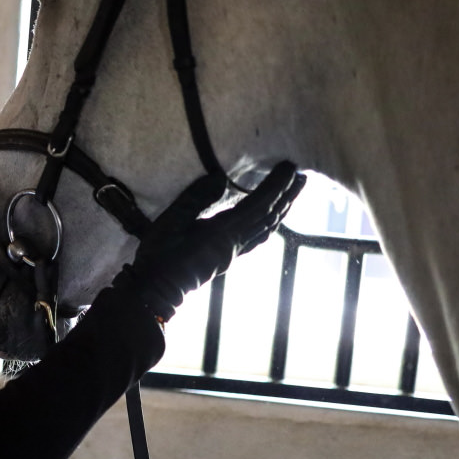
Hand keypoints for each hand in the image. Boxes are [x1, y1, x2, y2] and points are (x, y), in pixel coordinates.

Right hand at [127, 162, 304, 321]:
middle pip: (269, 218)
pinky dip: (270, 224)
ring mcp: (232, 254)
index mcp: (222, 233)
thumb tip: (220, 177)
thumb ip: (194, 198)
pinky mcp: (226, 258)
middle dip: (287, 195)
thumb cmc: (158, 255)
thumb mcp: (170, 222)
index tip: (290, 167)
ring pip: (266, 229)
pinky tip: (270, 220)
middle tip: (303, 176)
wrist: (154, 291)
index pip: (257, 205)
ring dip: (283, 209)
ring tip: (294, 193)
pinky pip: (257, 238)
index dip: (276, 185)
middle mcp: (233, 244)